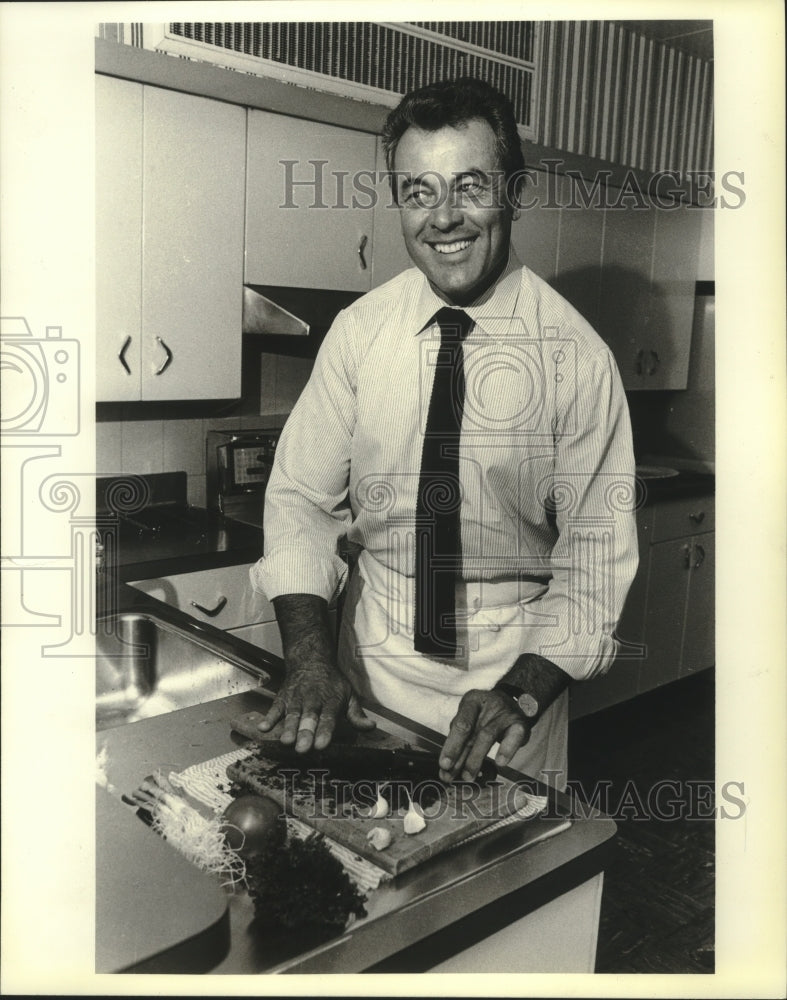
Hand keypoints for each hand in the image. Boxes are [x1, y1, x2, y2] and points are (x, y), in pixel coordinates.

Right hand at [258, 660, 374, 752]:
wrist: (310, 660)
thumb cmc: (331, 683)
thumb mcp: (349, 695)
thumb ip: (356, 715)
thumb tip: (371, 727)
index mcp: (330, 702)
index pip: (328, 719)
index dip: (325, 732)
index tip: (322, 745)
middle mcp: (312, 701)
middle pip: (309, 719)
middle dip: (305, 733)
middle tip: (303, 748)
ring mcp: (295, 700)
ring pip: (292, 715)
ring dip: (289, 728)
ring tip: (286, 741)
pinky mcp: (282, 699)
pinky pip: (274, 708)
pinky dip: (268, 717)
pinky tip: (263, 728)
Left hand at [439, 689, 529, 782]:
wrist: (512, 702)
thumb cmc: (485, 714)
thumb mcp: (470, 718)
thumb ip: (458, 738)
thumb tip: (446, 766)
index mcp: (471, 700)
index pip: (460, 724)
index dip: (451, 745)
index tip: (444, 764)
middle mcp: (488, 704)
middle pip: (471, 731)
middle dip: (459, 756)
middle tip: (450, 775)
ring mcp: (505, 714)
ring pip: (488, 736)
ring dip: (476, 759)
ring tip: (468, 776)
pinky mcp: (519, 724)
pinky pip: (514, 738)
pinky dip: (507, 750)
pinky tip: (500, 762)